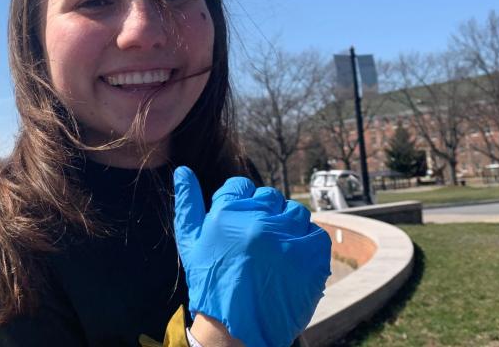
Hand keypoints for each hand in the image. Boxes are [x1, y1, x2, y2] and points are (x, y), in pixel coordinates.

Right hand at [173, 167, 330, 346]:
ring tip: (275, 252)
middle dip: (264, 214)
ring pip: (294, 212)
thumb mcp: (191, 243)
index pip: (241, 186)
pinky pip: (315, 234)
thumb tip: (183, 170)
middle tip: (257, 243)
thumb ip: (187, 203)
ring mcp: (287, 237)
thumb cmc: (210, 283)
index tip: (241, 222)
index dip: (241, 202)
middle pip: (269, 197)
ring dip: (287, 227)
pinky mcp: (310, 255)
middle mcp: (258, 221)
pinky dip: (306, 245)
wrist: (236, 327)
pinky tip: (291, 262)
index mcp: (227, 215)